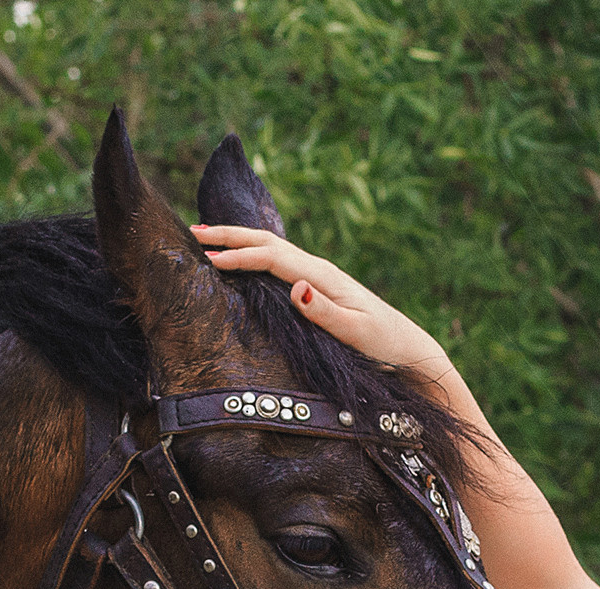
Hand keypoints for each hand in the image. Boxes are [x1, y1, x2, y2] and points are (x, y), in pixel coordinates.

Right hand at [192, 225, 453, 381]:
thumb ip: (324, 312)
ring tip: (205, 237)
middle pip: (266, 242)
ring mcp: (316, 275)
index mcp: (322, 276)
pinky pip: (276, 262)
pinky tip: (238, 258)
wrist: (407, 346)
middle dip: (229, 235)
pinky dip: (251, 254)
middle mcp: (318, 269)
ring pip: (270, 248)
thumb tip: (295, 287)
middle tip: (192, 231)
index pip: (271, 258)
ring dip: (237, 240)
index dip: (238, 256)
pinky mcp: (316, 286)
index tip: (207, 258)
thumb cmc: (382, 344)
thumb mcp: (356, 333)